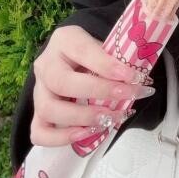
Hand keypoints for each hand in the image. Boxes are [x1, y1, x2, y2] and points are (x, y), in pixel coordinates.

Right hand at [30, 25, 154, 146]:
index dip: (107, 65)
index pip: (82, 50)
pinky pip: (39, 132)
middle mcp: (46, 64)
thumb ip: (117, 60)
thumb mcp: (104, 46)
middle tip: (128, 97)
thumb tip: (141, 81)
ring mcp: (38, 91)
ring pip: (48, 109)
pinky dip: (62, 138)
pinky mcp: (37, 114)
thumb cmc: (94, 54)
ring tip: (110, 119)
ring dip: (83, 118)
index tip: (134, 76)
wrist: (73, 60)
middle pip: (62, 82)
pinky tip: (87, 134)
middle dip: (99, 92)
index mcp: (64, 39)